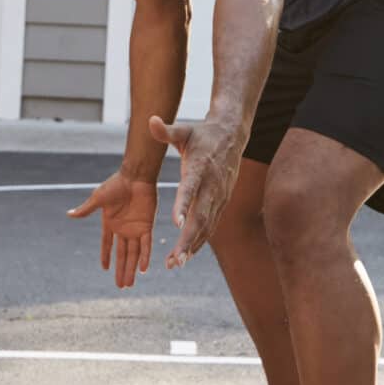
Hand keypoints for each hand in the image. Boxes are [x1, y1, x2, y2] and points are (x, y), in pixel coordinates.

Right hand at [66, 172, 159, 288]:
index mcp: (110, 223)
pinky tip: (142, 270)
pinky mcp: (147, 226)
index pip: (107, 244)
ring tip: (129, 284)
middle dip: (121, 270)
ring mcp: (135, 228)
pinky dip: (144, 257)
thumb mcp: (98, 198)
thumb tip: (69, 214)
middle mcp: (123, 228)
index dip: (106, 257)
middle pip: (122, 254)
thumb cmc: (116, 184)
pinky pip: (146, 245)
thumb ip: (87, 209)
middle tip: (120, 287)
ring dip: (131, 269)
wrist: (135, 176)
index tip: (105, 269)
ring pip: (133, 253)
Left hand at [151, 113, 242, 268]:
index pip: (191, 188)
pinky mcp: (221, 203)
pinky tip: (187, 256)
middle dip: (187, 240)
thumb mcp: (184, 130)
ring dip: (192, 246)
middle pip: (200, 216)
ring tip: (175, 264)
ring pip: (206, 226)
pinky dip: (199, 241)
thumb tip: (150, 120)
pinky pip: (210, 226)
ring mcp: (219, 196)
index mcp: (199, 168)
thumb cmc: (202, 135)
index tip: (176, 224)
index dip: (184, 205)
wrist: (232, 136)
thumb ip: (166, 131)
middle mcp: (211, 185)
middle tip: (174, 259)